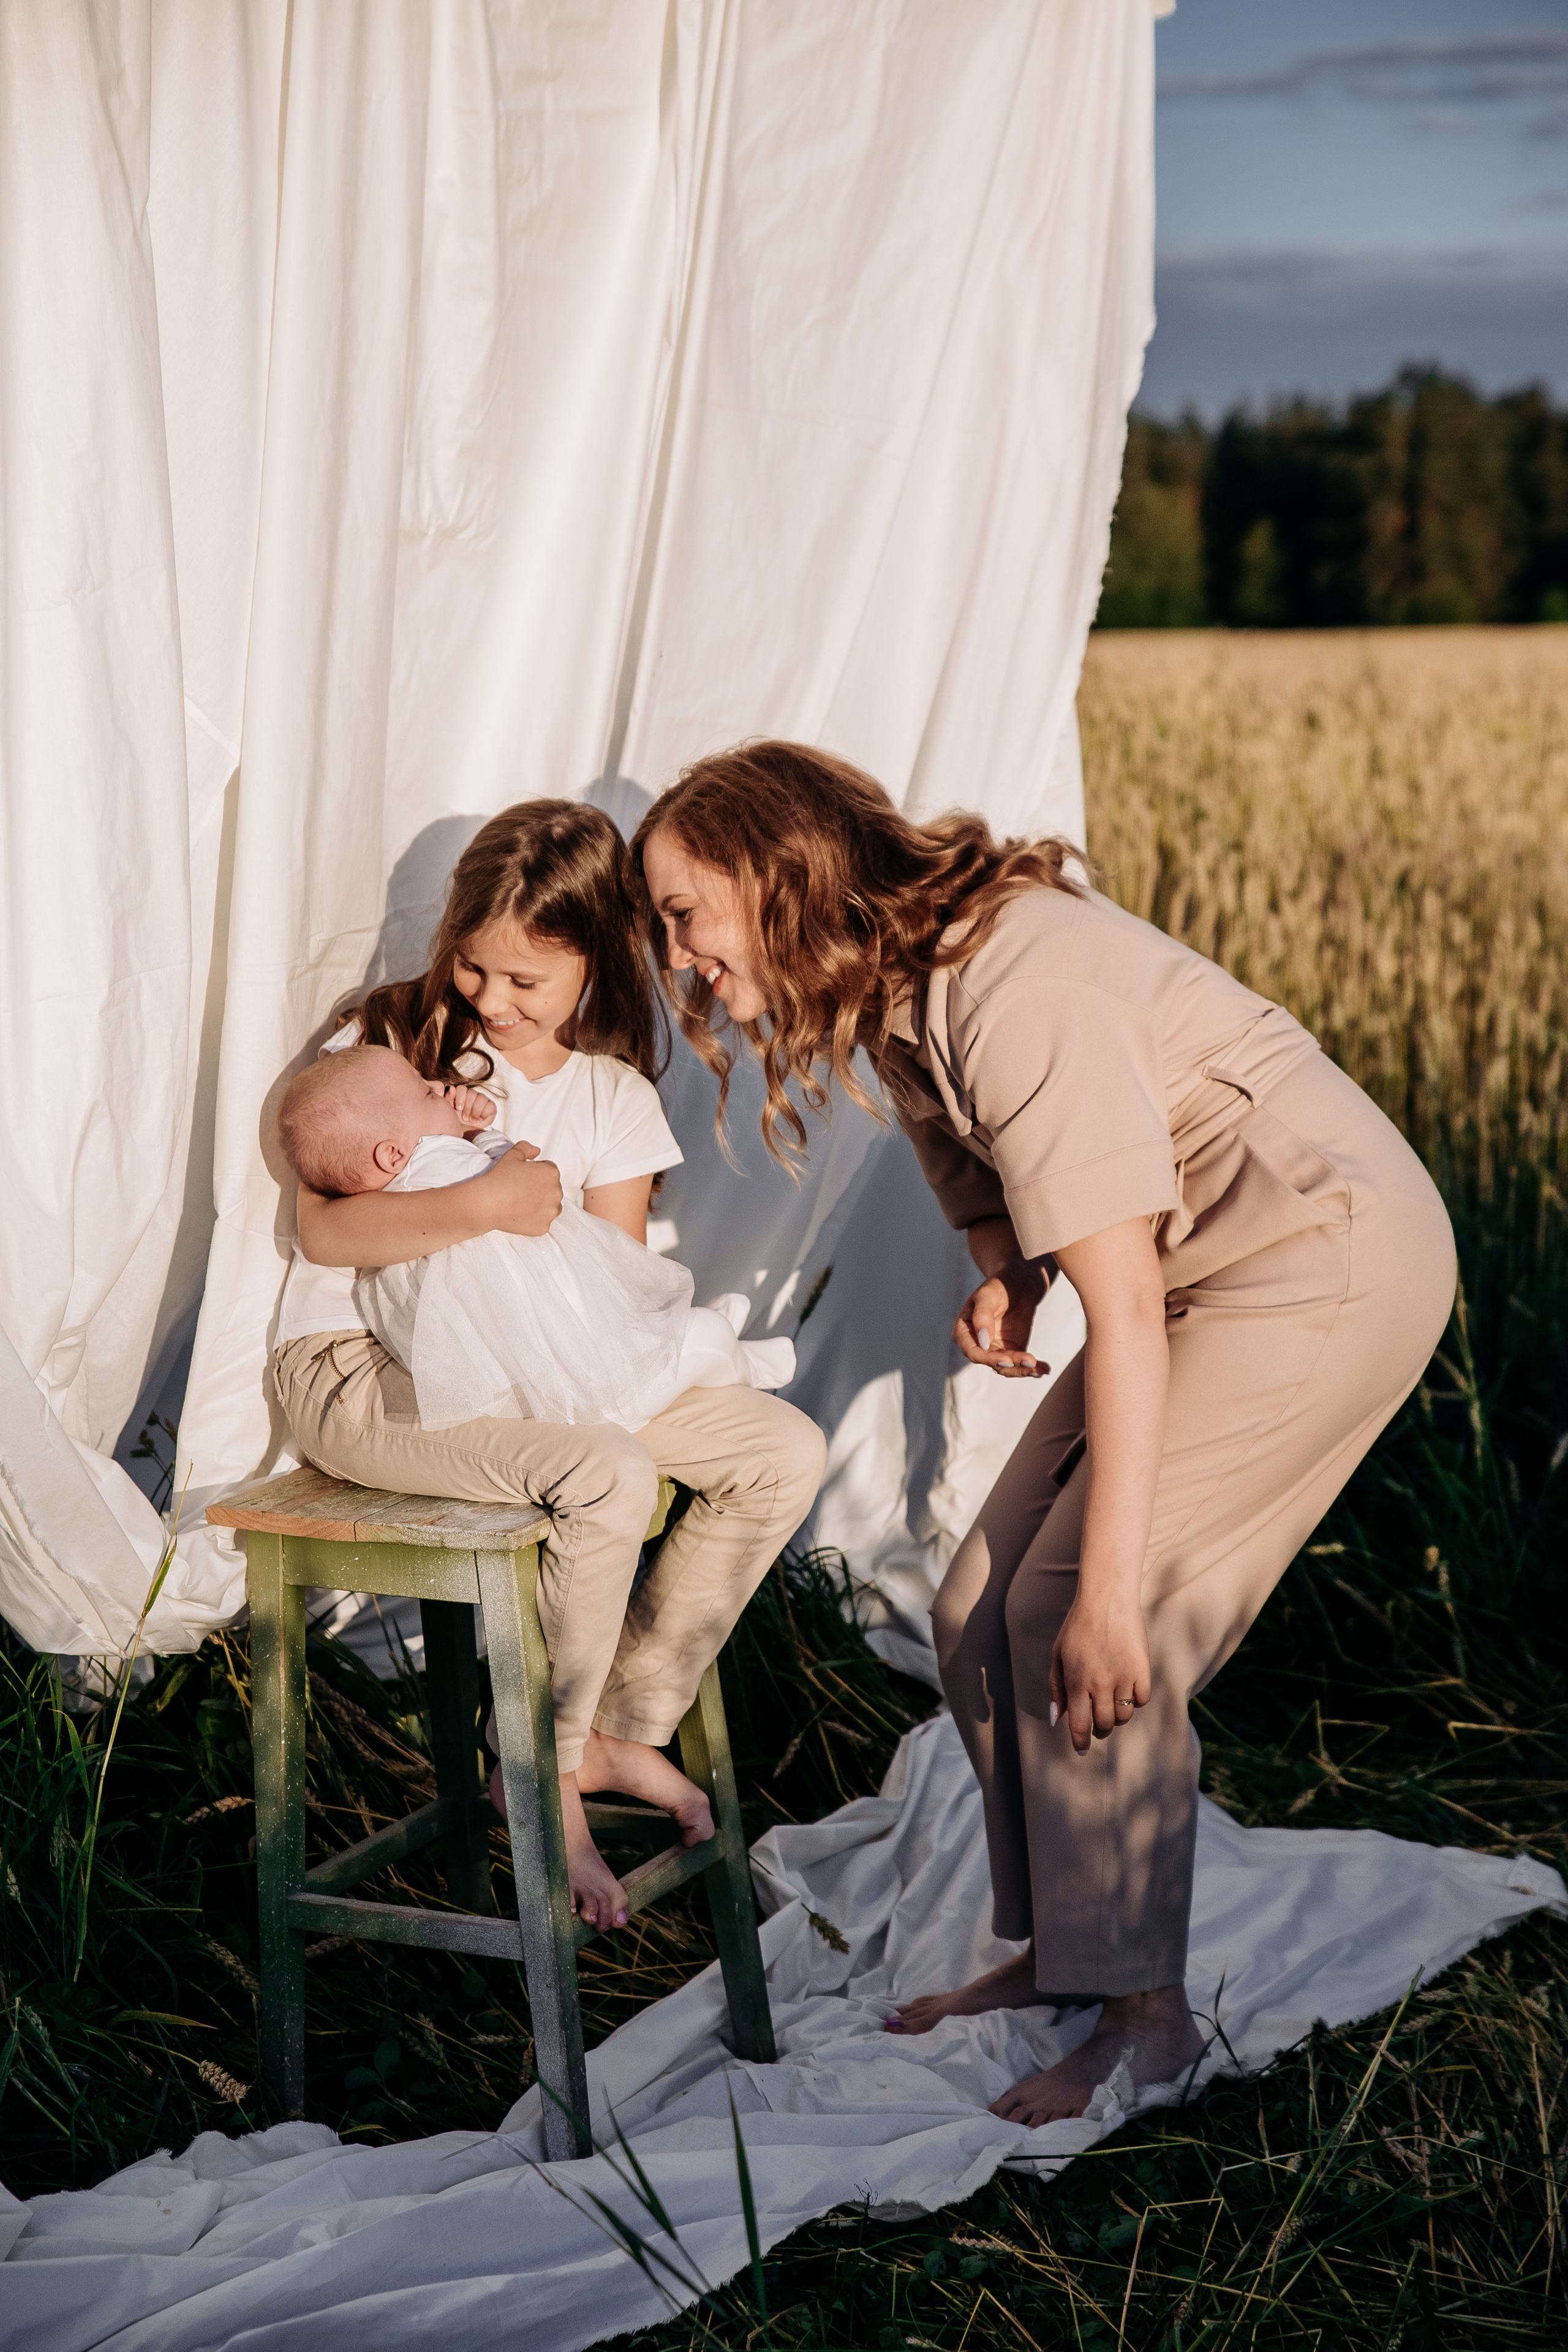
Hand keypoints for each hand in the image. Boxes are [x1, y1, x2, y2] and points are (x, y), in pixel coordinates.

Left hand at [447, 1083, 495, 1134]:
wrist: (468, 1129)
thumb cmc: (458, 1118)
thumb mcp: (449, 1109)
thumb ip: (448, 1098)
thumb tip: (451, 1088)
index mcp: (462, 1093)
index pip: (461, 1088)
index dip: (460, 1098)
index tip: (458, 1108)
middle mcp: (473, 1094)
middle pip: (471, 1094)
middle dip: (467, 1109)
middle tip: (465, 1117)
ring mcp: (483, 1098)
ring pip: (481, 1099)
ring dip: (475, 1112)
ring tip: (472, 1119)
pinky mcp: (491, 1105)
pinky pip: (489, 1106)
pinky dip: (484, 1114)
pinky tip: (480, 1118)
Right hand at [474, 1141, 561, 1235]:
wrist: (488, 1203)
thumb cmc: (499, 1179)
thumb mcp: (512, 1155)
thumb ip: (526, 1148)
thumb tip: (536, 1151)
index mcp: (551, 1173)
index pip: (550, 1171)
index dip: (536, 1173)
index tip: (525, 1178)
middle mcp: (556, 1192)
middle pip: (552, 1189)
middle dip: (541, 1189)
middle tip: (522, 1191)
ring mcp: (551, 1211)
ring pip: (551, 1206)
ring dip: (541, 1204)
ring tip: (522, 1203)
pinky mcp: (544, 1227)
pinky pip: (543, 1222)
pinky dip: (534, 1220)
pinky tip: (521, 1214)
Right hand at [954, 1262, 1048, 1377]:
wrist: (1019, 1281)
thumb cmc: (999, 1284)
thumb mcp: (988, 1295)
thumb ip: (982, 1316)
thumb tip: (983, 1341)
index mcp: (964, 1331)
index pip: (973, 1352)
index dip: (988, 1358)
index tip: (1006, 1359)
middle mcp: (977, 1343)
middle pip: (991, 1362)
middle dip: (1011, 1365)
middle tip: (1030, 1361)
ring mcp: (995, 1349)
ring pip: (1007, 1367)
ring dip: (1023, 1369)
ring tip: (1040, 1367)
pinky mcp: (1012, 1350)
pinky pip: (1020, 1364)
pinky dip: (1033, 1368)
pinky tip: (1045, 1368)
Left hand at [1048, 1591, 1151, 1753]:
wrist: (1107, 1599)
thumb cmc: (1078, 1626)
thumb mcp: (1058, 1655)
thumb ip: (1056, 1688)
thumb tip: (1057, 1718)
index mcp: (1077, 1681)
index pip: (1079, 1725)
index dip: (1080, 1742)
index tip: (1081, 1749)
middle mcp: (1100, 1683)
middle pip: (1104, 1725)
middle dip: (1099, 1730)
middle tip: (1098, 1724)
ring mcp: (1123, 1676)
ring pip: (1124, 1716)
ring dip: (1117, 1717)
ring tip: (1111, 1705)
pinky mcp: (1143, 1669)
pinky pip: (1142, 1700)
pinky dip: (1135, 1700)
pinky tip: (1127, 1689)